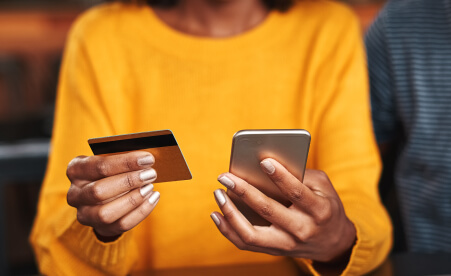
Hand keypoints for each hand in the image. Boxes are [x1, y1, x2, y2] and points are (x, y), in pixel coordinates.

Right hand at [66, 151, 159, 240]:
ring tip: (150, 187)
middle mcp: (75, 194)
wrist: (105, 195)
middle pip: (99, 191)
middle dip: (128, 182)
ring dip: (133, 200)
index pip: (99, 166)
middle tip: (151, 174)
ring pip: (106, 213)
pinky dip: (141, 211)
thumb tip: (147, 159)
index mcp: (76, 170)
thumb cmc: (112, 171)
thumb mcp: (113, 160)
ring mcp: (85, 214)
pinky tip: (153, 198)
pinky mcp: (100, 228)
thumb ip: (125, 159)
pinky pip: (121, 224)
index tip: (148, 159)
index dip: (126, 162)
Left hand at [211, 158, 355, 263]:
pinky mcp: (274, 251)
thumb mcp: (323, 187)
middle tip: (226, 177)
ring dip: (230, 213)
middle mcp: (302, 230)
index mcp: (319, 210)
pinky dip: (228, 230)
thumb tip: (266, 164)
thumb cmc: (325, 205)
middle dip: (244, 191)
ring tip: (218, 194)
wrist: (334, 243)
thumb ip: (300, 174)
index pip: (297, 193)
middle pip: (268, 211)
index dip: (280, 177)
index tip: (264, 161)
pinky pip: (246, 243)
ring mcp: (286, 244)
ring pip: (251, 234)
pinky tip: (217, 214)